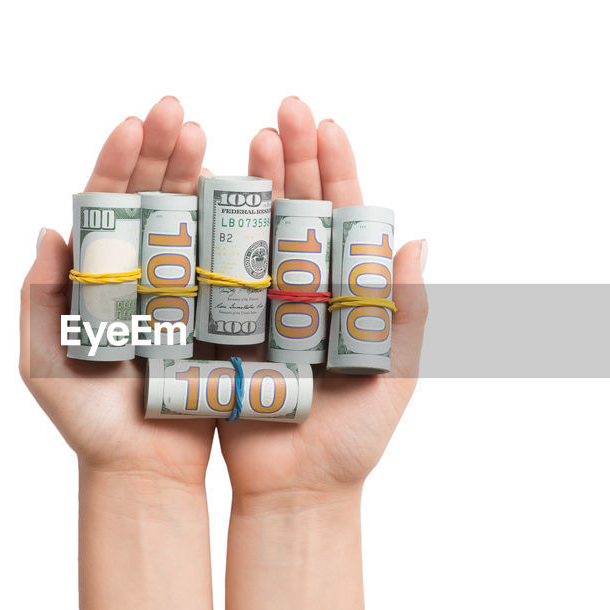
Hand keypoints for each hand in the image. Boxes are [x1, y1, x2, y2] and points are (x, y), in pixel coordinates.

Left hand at [19, 97, 216, 484]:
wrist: (144, 473)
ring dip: (207, 176)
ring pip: (197, 221)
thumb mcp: (44, 361)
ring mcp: (184, 292)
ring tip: (221, 136)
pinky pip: (236, 264)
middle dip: (165, 152)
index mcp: (97, 275)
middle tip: (180, 114)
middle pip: (153, 199)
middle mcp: (141, 274)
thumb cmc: (87, 423)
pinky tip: (257, 193)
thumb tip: (47, 228)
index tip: (135, 123)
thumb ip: (40, 298)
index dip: (118, 161)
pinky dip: (245, 226)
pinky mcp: (223, 316)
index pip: (106, 203)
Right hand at [217, 97, 427, 504]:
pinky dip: (197, 233)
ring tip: (239, 139)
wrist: (293, 496)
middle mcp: (298, 289)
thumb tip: (417, 240)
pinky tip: (191, 195)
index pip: (342, 215)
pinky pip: (203, 273)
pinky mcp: (215, 329)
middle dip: (290, 157)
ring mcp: (255, 306)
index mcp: (343, 292)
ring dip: (245, 183)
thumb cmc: (352, 443)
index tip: (324, 122)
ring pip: (247, 231)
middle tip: (281, 113)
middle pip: (294, 209)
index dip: (335, 167)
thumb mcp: (392, 378)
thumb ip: (405, 314)